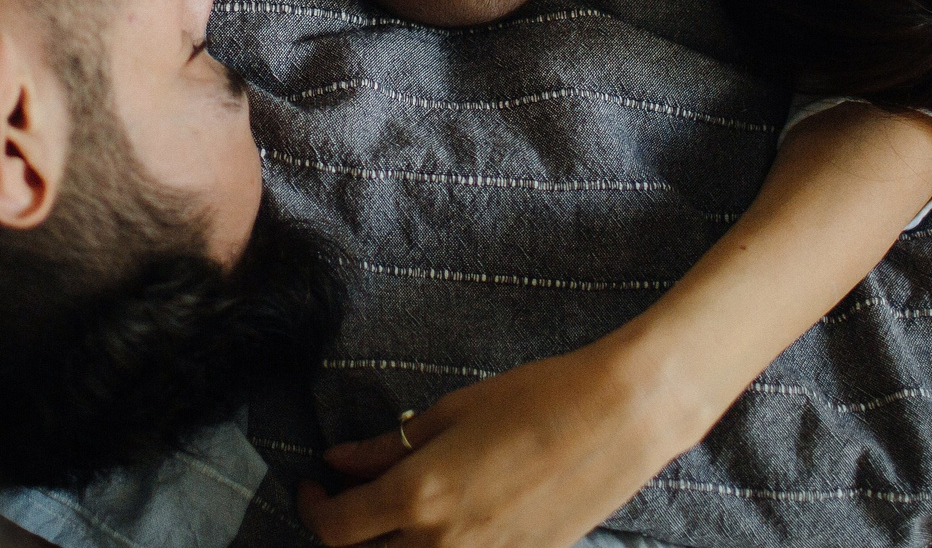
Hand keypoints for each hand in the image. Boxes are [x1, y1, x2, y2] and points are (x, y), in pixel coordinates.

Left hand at [296, 334, 693, 547]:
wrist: (618, 419)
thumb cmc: (536, 400)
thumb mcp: (452, 413)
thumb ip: (388, 446)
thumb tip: (339, 461)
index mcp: (418, 497)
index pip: (336, 528)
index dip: (312, 507)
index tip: (315, 483)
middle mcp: (443, 545)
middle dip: (344, 535)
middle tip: (346, 499)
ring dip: (386, 546)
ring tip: (391, 511)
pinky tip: (443, 520)